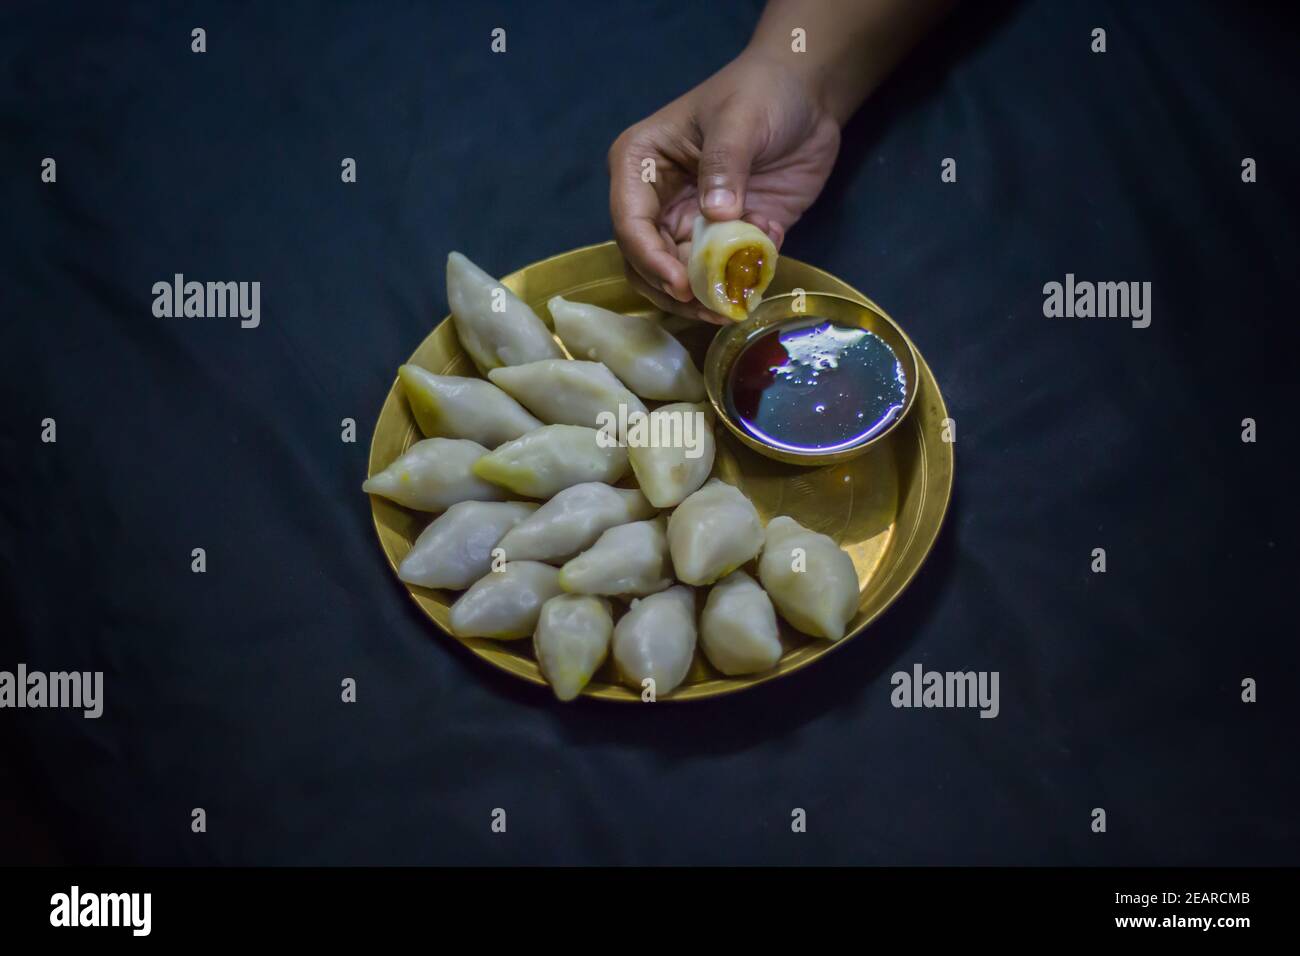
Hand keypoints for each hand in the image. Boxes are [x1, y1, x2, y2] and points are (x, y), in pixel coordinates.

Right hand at [608, 50, 840, 323]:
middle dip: (671, 289)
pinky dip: (731, 289)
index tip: (681, 284)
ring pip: (676, 277)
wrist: (808, 96)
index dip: (650, 259)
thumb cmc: (761, 93)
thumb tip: (716, 214)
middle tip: (707, 307)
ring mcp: (690, 223)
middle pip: (644, 261)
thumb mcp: (739, 120)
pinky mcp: (725, 239)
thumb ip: (724, 164)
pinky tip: (751, 293)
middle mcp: (657, 200)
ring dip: (699, 299)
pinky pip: (719, 275)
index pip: (629, 222)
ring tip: (727, 310)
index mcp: (641, 165)